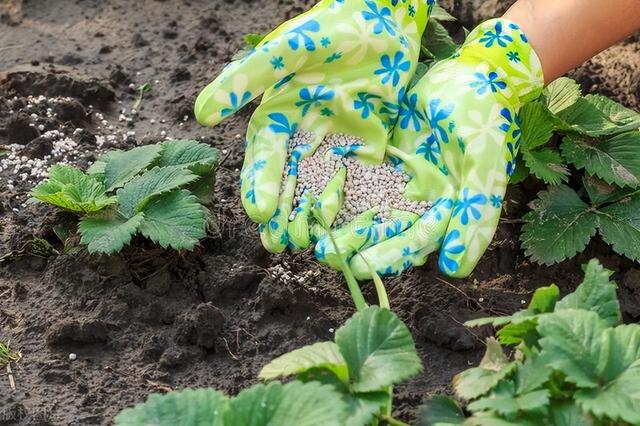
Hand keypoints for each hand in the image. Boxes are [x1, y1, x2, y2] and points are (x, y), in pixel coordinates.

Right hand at [194, 0, 432, 252]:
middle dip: (282, 211)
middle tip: (276, 244)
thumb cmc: (330, 29)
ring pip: (319, 185)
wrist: (384, 20)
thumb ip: (247, 78)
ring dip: (311, 215)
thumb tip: (201, 114)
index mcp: (277, 114)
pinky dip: (352, 202)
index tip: (259, 211)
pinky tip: (348, 227)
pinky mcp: (365, 146)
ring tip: (305, 246)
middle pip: (289, 179)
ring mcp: (334, 142)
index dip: (260, 182)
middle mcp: (301, 133)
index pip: (264, 155)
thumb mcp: (286, 51)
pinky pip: (357, 178)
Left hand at [317, 19, 543, 278]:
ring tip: (313, 236)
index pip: (415, 242)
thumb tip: (455, 270)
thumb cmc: (482, 116)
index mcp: (450, 210)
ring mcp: (404, 183)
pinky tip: (316, 198)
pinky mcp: (387, 162)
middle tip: (323, 254)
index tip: (356, 266)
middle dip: (357, 245)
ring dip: (345, 224)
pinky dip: (343, 192)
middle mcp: (425, 203)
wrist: (471, 73)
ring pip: (371, 211)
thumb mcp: (483, 162)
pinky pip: (363, 181)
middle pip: (388, 233)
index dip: (388, 256)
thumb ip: (476, 214)